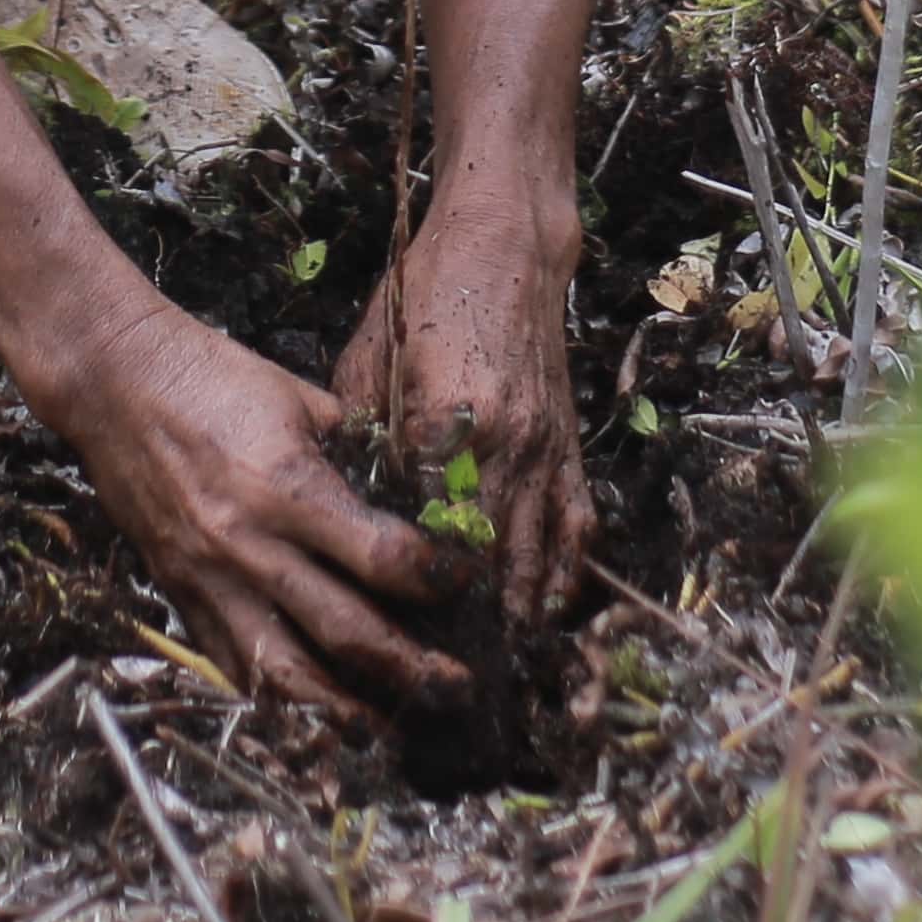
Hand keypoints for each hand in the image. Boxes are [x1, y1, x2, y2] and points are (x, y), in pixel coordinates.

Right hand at [46, 296, 469, 714]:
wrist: (115, 382)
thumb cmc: (213, 376)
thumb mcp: (300, 399)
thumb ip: (351, 454)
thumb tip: (403, 498)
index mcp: (288, 486)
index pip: (383, 558)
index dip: (436, 579)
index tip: (464, 585)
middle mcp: (250, 544)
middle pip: (347, 633)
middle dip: (412, 671)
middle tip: (456, 689)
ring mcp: (210, 578)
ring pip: (285, 674)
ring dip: (344, 713)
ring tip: (388, 732)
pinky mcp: (179, 594)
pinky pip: (231, 666)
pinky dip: (274, 698)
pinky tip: (310, 713)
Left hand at [337, 198, 589, 633]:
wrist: (504, 243)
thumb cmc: (424, 297)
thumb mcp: (367, 362)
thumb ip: (361, 440)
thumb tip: (345, 511)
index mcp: (440, 422)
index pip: (424, 529)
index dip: (412, 589)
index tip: (392, 633)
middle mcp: (500, 444)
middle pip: (485, 558)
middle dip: (466, 622)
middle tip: (439, 677)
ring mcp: (542, 447)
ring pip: (533, 554)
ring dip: (515, 613)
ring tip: (492, 668)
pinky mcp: (567, 444)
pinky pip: (575, 525)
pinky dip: (565, 573)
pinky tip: (549, 613)